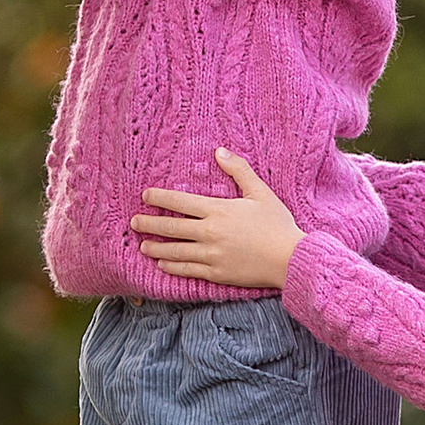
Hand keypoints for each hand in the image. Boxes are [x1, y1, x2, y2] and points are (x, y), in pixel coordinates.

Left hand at [132, 150, 304, 290]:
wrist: (290, 259)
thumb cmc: (277, 224)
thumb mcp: (261, 192)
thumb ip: (239, 170)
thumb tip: (220, 151)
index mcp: (218, 210)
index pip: (180, 202)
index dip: (159, 198)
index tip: (145, 196)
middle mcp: (210, 233)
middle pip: (171, 227)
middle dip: (149, 224)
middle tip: (134, 222)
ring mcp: (211, 255)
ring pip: (174, 251)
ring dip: (155, 248)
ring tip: (143, 246)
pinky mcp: (216, 273)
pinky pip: (187, 270)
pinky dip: (172, 266)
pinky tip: (162, 264)